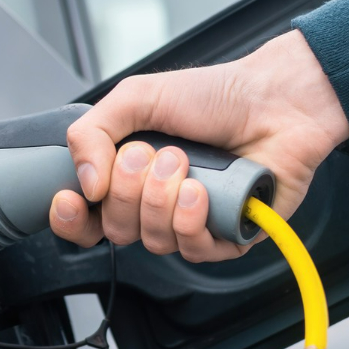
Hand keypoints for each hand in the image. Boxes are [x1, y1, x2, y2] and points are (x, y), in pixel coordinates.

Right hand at [49, 29, 348, 261]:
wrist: (276, 100)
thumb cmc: (216, 96)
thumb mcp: (137, 97)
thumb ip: (91, 132)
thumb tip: (83, 184)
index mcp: (129, 175)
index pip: (85, 218)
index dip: (71, 219)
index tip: (71, 200)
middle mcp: (156, 203)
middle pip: (115, 230)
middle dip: (128, 191)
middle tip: (150, 154)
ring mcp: (191, 222)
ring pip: (153, 242)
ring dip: (162, 200)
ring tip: (185, 163)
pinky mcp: (227, 237)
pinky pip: (193, 251)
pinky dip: (192, 220)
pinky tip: (203, 191)